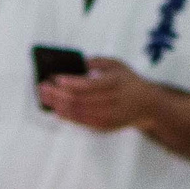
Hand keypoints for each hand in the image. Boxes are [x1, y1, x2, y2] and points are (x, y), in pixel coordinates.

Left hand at [37, 58, 155, 130]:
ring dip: (57, 105)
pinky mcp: (104, 126)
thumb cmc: (128, 82)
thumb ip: (97, 62)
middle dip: (57, 93)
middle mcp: (112, 101)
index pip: (89, 84)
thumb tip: (76, 63)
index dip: (70, 82)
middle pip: (79, 99)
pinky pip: (80, 121)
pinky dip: (66, 115)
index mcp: (116, 83)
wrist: (147, 105)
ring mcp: (108, 116)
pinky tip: (55, 108)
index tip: (55, 78)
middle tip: (42, 86)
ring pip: (77, 112)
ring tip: (44, 97)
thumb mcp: (117, 65)